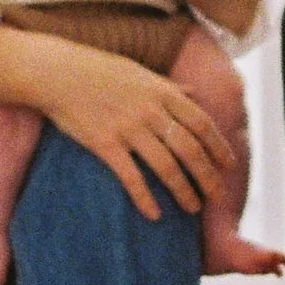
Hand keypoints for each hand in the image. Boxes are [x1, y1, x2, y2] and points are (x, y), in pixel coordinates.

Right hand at [0, 27, 229, 221]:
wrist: (56, 73)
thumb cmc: (98, 70)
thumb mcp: (140, 72)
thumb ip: (169, 86)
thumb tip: (194, 93)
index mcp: (162, 91)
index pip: (201, 123)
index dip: (218, 146)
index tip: (228, 166)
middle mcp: (150, 110)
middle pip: (189, 148)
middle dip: (207, 175)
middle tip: (215, 195)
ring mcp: (127, 127)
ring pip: (166, 166)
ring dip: (183, 190)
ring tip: (192, 207)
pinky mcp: (104, 143)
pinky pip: (130, 176)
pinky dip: (144, 198)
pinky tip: (154, 214)